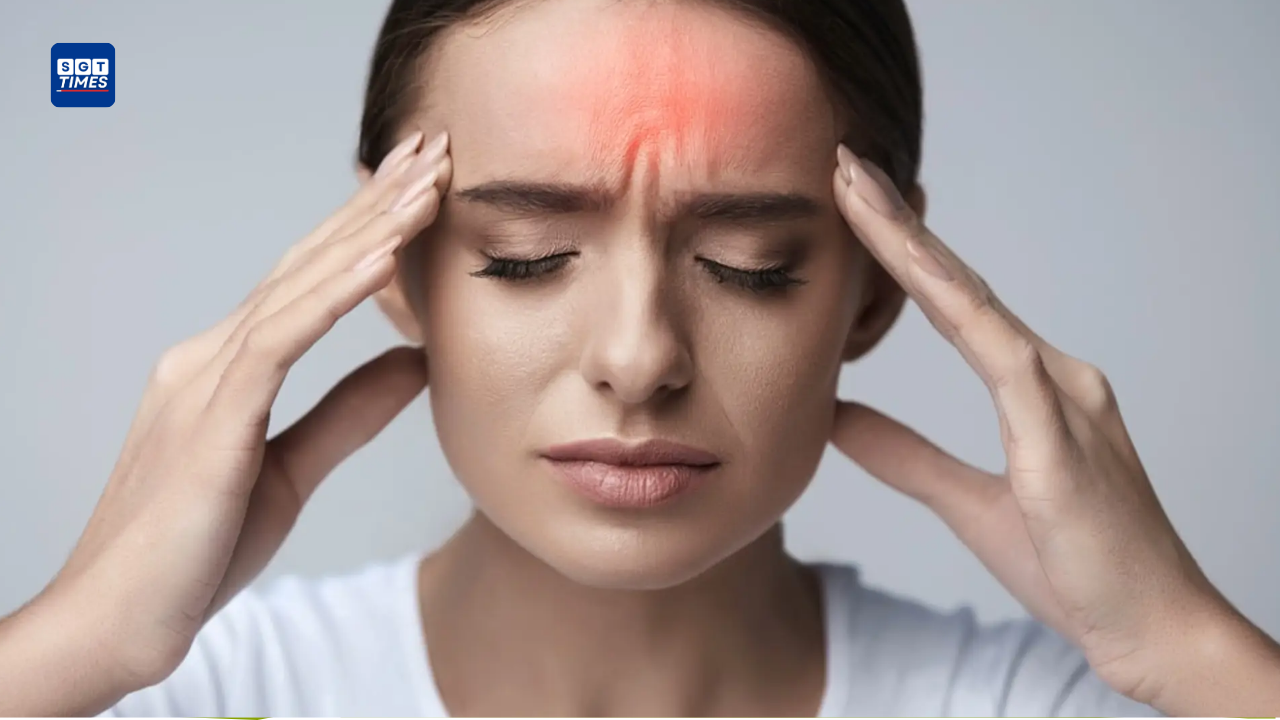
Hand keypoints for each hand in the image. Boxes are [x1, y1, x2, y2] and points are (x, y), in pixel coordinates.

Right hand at [38, 131, 450, 691]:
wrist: (119, 623)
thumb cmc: (193, 553)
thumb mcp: (294, 471)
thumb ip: (349, 413)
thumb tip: (413, 363)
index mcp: (227, 367)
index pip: (309, 280)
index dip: (366, 229)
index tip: (420, 187)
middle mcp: (210, 357)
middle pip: (307, 262)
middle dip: (374, 202)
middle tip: (432, 148)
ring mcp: (204, 381)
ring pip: (298, 286)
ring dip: (368, 230)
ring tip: (426, 182)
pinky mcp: (211, 420)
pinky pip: (280, 341)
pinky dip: (333, 295)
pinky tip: (380, 258)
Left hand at [826, 146, 1278, 712]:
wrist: (1151, 629)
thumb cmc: (1075, 567)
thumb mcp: (964, 503)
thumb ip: (903, 455)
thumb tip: (835, 416)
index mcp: (1034, 386)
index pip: (953, 302)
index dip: (901, 252)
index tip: (852, 203)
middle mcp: (1054, 375)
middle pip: (960, 285)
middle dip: (899, 224)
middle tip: (845, 165)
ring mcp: (1065, 399)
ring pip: (975, 305)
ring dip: (914, 248)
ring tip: (861, 193)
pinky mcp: (1062, 440)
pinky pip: (1005, 364)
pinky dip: (962, 316)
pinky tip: (917, 276)